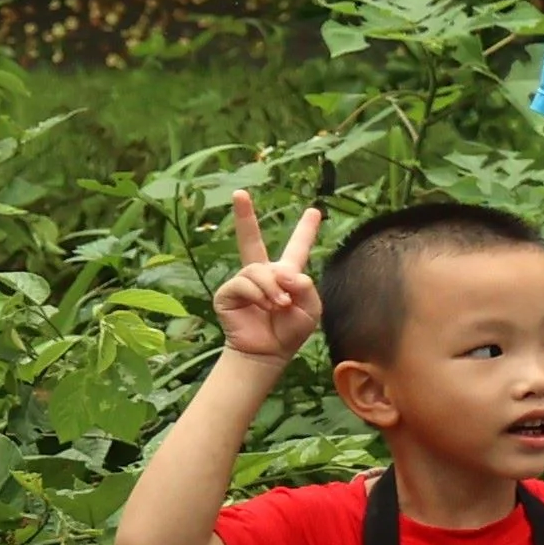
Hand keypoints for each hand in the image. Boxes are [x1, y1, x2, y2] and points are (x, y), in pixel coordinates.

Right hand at [210, 192, 323, 361]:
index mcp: (287, 274)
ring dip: (272, 289)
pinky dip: (259, 295)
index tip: (315, 210)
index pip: (297, 247)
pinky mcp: (228, 293)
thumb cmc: (290, 330)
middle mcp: (263, 273)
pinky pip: (244, 283)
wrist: (268, 351)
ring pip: (258, 271)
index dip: (306, 229)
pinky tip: (266, 307)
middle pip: (251, 240)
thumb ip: (304, 285)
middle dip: (244, 216)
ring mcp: (243, 281)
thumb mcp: (310, 307)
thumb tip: (282, 271)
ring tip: (279, 305)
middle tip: (239, 193)